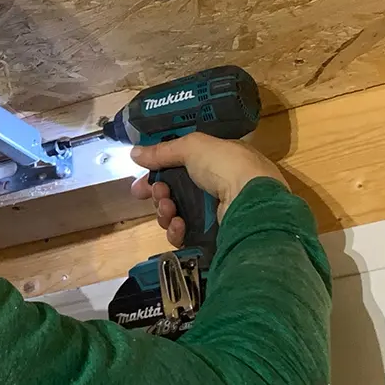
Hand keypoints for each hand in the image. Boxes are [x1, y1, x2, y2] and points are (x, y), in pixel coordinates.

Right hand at [129, 133, 284, 246]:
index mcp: (217, 162)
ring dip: (165, 211)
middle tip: (157, 193)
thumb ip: (162, 151)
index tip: (142, 180)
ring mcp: (215, 214)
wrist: (250, 202)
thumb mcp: (193, 147)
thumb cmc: (226, 166)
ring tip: (169, 208)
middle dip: (159, 193)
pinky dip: (177, 231)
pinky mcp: (212, 237)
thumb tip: (134, 153)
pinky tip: (179, 225)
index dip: (159, 172)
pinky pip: (185, 235)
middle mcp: (216, 187)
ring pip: (176, 214)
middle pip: (175, 192)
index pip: (181, 167)